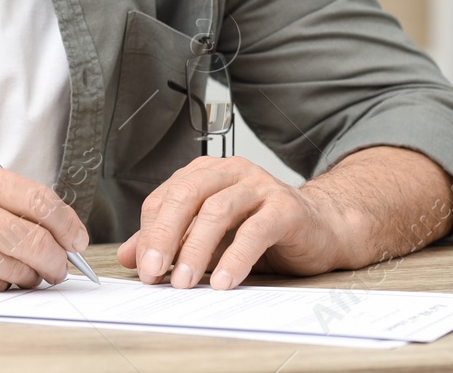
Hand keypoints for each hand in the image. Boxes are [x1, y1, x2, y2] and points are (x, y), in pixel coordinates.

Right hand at [0, 160, 88, 298]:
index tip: (77, 238)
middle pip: (38, 241)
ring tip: (27, 271)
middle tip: (62, 265)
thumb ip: (3, 195)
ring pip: (22, 270)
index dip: (69, 224)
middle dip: (60, 260)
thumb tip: (52, 220)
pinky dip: (3, 285)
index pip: (42, 201)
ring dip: (33, 276)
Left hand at [116, 156, 357, 290]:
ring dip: (196, 249)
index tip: (142, 266)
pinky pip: (255, 230)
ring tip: (184, 281)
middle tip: (154, 271)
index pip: (166, 196)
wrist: (322, 229)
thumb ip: (171, 241)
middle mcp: (231, 172)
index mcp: (207, 173)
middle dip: (164, 235)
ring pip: (218, 211)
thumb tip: (130, 256)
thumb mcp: (210, 236)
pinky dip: (236, 257)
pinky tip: (224, 281)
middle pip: (186, 195)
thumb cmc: (262, 230)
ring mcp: (260, 186)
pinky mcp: (286, 208)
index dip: (150, 231)